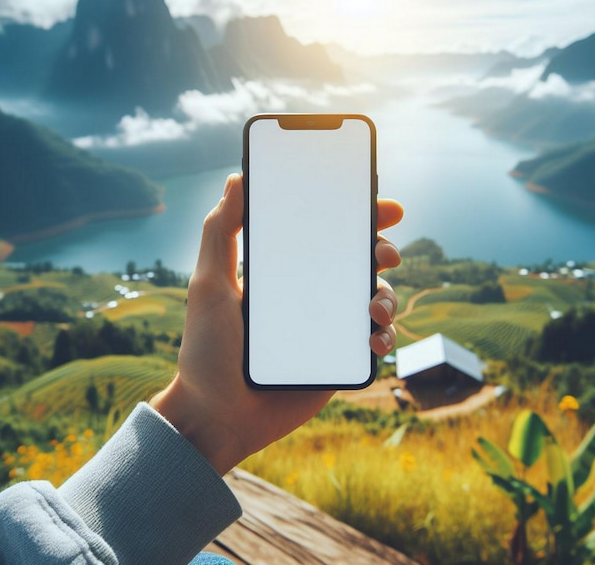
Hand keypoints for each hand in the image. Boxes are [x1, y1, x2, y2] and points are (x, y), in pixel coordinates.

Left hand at [151, 174, 402, 474]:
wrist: (215, 416)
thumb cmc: (206, 350)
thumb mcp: (208, 284)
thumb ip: (220, 232)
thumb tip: (237, 178)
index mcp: (284, 273)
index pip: (325, 235)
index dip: (355, 216)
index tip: (378, 202)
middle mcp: (310, 295)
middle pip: (358, 263)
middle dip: (382, 250)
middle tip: (385, 253)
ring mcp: (327, 328)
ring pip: (375, 300)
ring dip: (387, 296)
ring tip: (374, 307)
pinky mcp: (338, 360)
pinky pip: (374, 342)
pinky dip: (384, 336)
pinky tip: (374, 339)